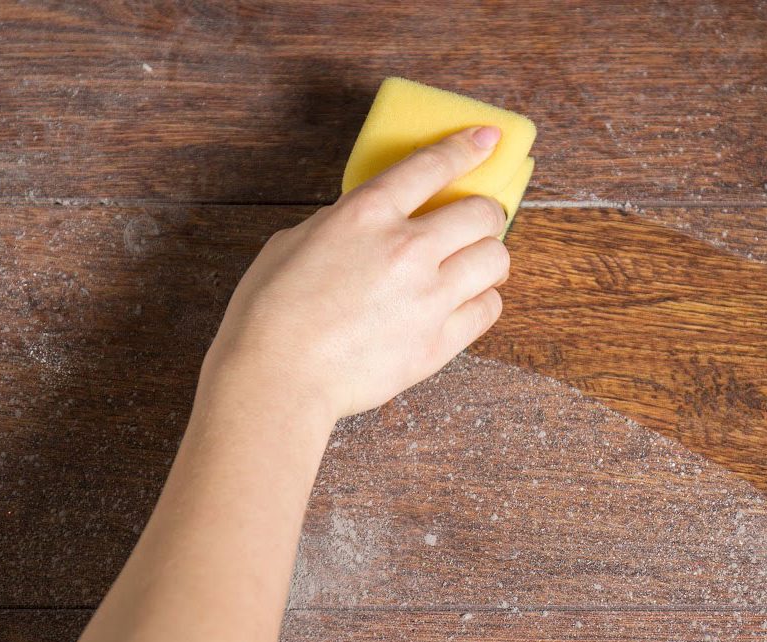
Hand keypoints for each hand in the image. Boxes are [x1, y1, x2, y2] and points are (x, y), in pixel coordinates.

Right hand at [202, 125, 510, 421]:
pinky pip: (488, 309)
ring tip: (475, 266)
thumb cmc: (270, 314)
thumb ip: (340, 225)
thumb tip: (365, 227)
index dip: (468, 147)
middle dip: (484, 214)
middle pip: (482, 213)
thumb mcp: (294, 242)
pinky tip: (467, 303)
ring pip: (496, 259)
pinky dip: (483, 301)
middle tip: (475, 225)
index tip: (488, 139)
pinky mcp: (438, 342)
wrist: (278, 377)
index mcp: (366, 214)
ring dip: (489, 258)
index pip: (433, 165)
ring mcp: (429, 297)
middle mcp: (407, 248)